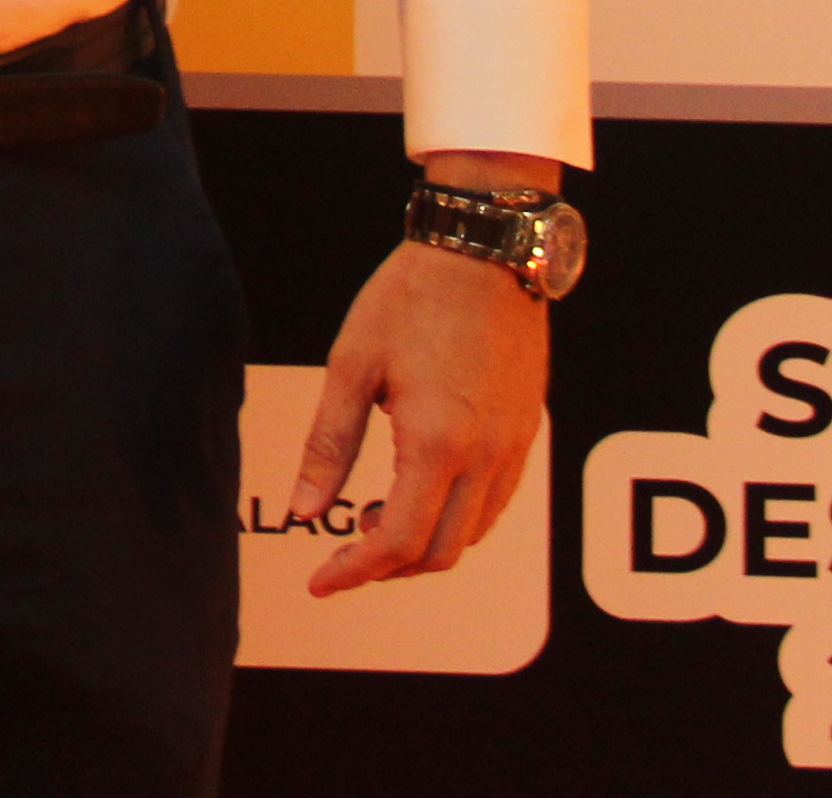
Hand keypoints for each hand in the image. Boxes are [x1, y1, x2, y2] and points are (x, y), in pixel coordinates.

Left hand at [290, 234, 546, 592]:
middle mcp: (486, 455)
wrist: (484, 248)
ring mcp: (514, 446)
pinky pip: (496, 504)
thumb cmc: (411, 296)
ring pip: (473, 535)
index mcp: (437, 442)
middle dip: (387, 568)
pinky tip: (419, 493)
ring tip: (373, 520)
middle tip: (341, 554)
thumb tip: (305, 512)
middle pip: (439, 552)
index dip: (355, 572)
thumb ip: (329, 445)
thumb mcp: (352, 365)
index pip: (397, 541)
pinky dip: (456, 519)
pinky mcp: (527, 432)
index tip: (321, 582)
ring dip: (423, 546)